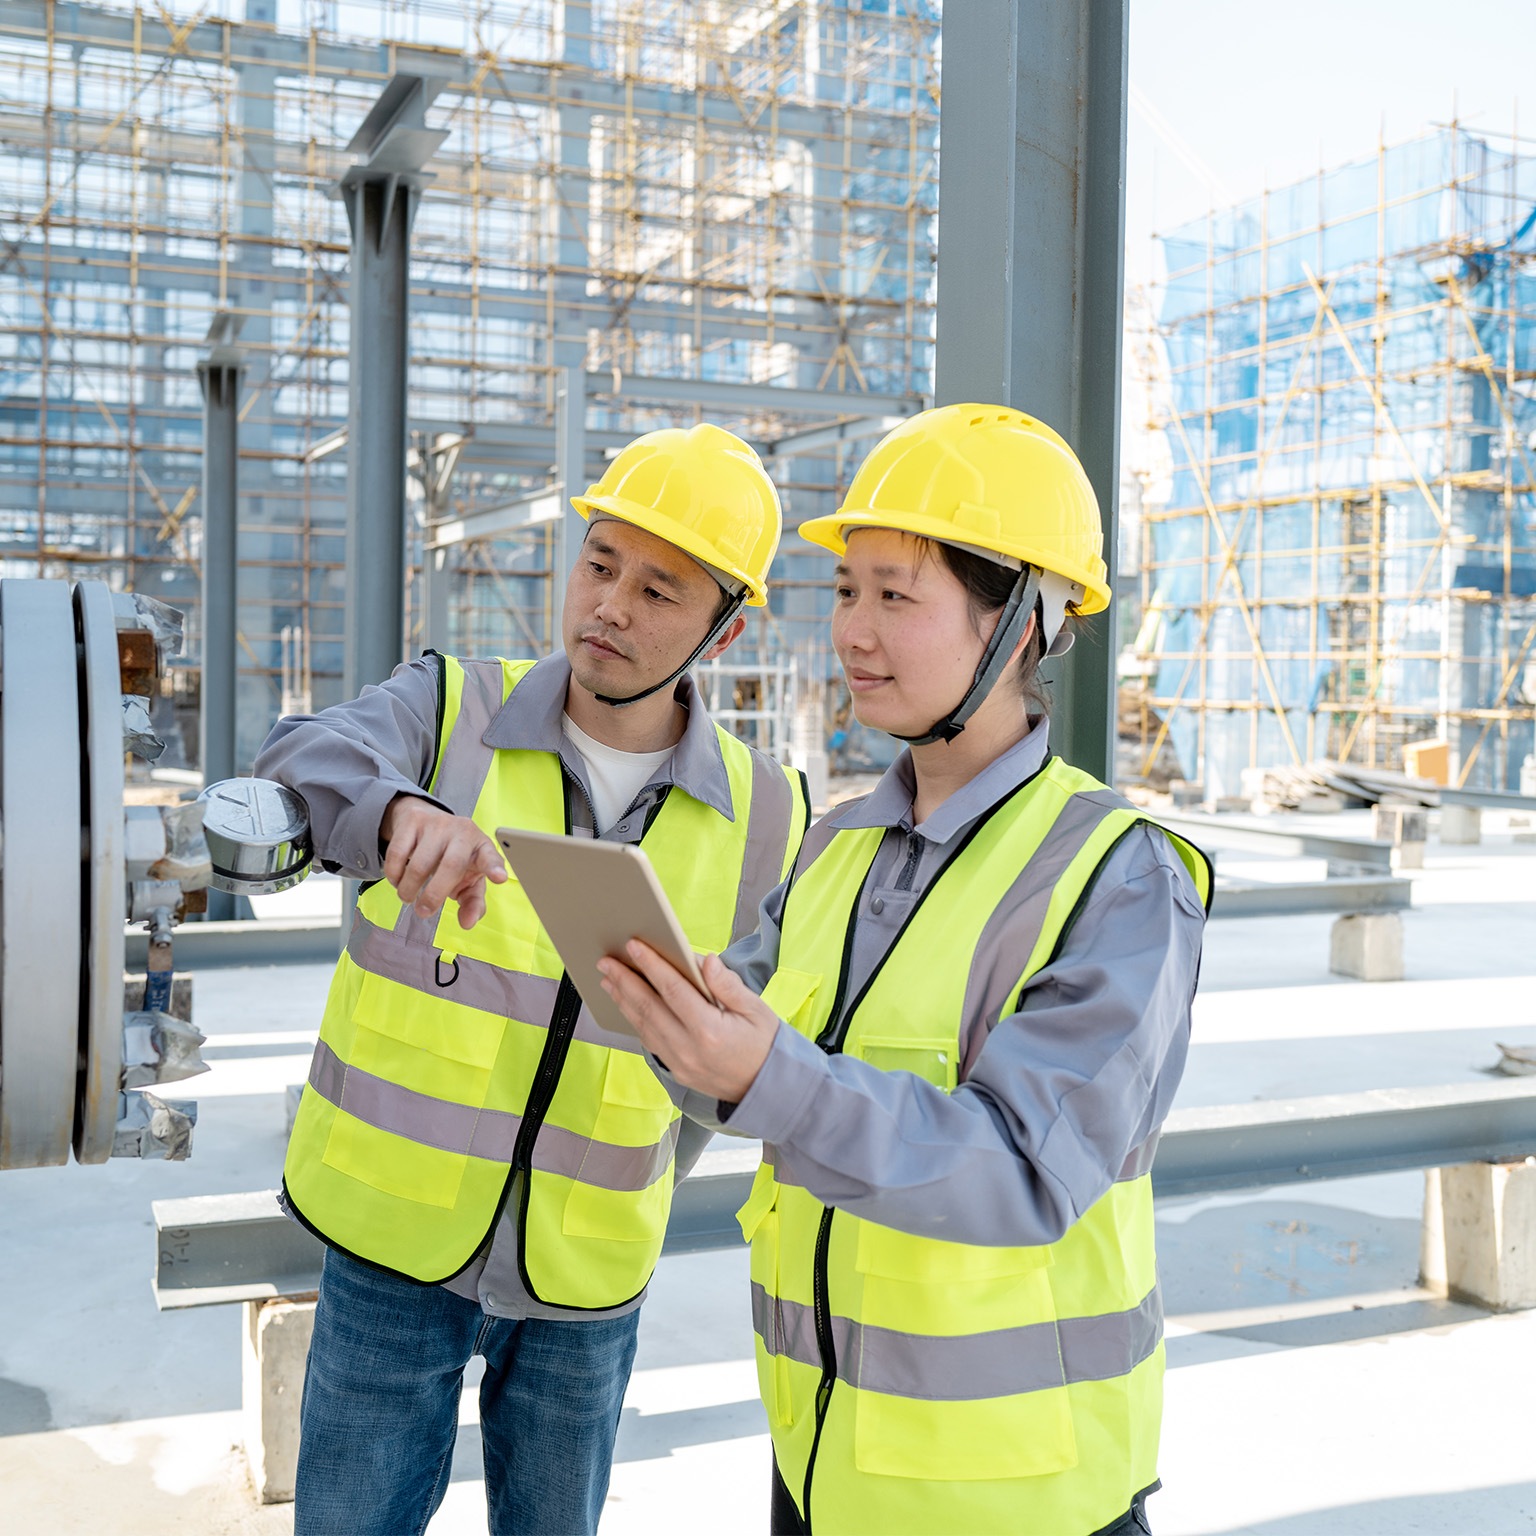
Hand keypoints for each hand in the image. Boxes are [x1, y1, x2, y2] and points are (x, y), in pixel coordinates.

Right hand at [379, 795, 507, 928]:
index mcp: (482, 848)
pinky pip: (398, 853)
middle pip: (451, 866)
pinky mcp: (414, 821)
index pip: (491, 857)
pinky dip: (394, 874)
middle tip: (423, 911)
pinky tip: (398, 880)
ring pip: (420, 862)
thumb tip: (468, 923)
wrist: (429, 820)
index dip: (494, 867)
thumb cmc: (455, 858)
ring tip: (408, 897)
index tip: (500, 878)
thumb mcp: (469, 879)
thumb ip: (472, 903)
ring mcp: (438, 824)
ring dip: (409, 888)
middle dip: (435, 895)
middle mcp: (463, 832)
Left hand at [597, 944, 780, 1102]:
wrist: (768, 1088)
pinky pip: (649, 1041)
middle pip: (648, 1008)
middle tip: (605, 960)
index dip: (651, 965)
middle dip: (624, 980)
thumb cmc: (766, 1044)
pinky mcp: (676, 1071)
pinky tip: (627, 1005)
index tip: (634, 945)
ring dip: (623, 1000)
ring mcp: (679, 1063)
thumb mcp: (756, 1009)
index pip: (673, 990)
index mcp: (710, 1031)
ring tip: (608, 979)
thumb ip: (727, 984)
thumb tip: (705, 960)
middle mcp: (689, 1049)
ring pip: (643, 1026)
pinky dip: (635, 1020)